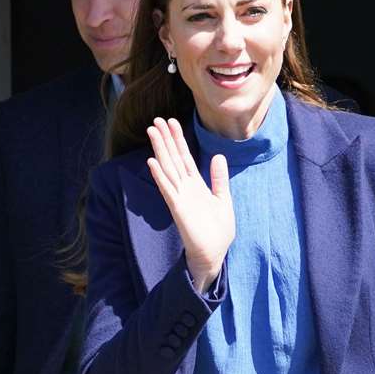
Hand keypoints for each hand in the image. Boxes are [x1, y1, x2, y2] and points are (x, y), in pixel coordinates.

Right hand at [146, 116, 234, 292]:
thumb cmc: (218, 231)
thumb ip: (219, 178)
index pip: (185, 157)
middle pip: (173, 158)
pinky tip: (152, 162)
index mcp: (196, 185)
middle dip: (165, 139)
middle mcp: (185, 188)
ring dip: (159, 150)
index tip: (172, 121)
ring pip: (168, 168)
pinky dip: (160, 176)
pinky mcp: (178, 209)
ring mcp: (180, 197)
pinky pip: (167, 189)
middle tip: (156, 119)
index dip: (178, 139)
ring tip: (151, 131)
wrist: (214, 254)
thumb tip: (219, 156)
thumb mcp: (223, 199)